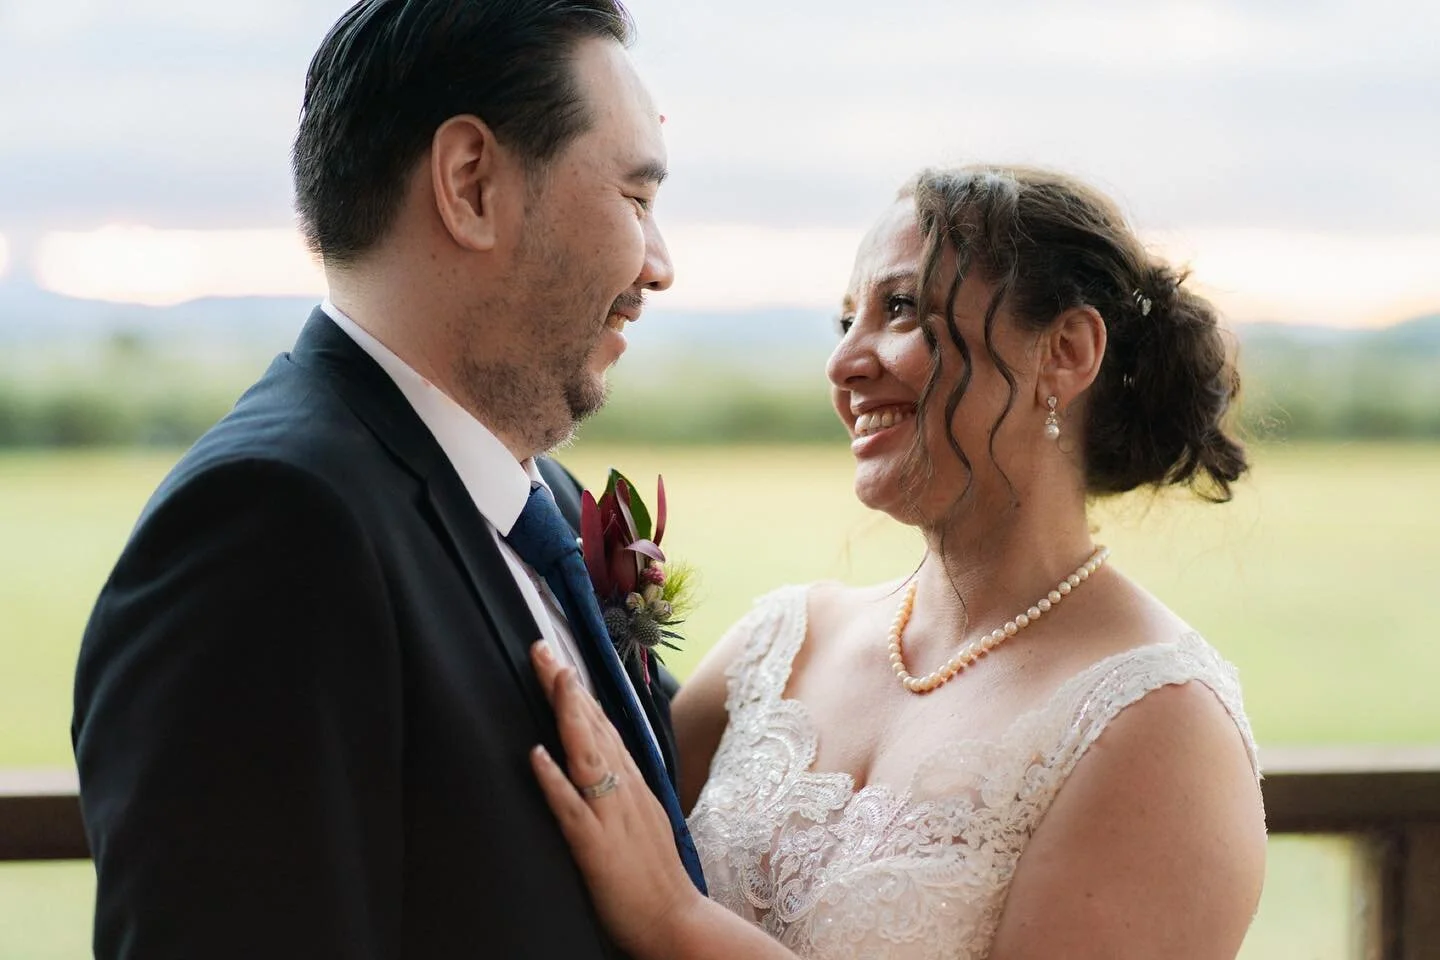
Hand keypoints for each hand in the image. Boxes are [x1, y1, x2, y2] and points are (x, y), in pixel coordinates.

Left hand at [529, 642, 703, 959]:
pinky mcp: (595, 846)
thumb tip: (602, 762)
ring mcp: (611, 815)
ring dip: (567, 714)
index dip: (579, 692)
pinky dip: (554, 779)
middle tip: (541, 648)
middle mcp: (624, 790)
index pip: (604, 726)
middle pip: (593, 727)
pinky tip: (537, 754)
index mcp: (632, 783)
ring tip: (551, 678)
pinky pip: (570, 808)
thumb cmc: (655, 875)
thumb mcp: (642, 818)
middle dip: (566, 686)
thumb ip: (622, 788)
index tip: (560, 660)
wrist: (676, 920)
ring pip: (587, 754)